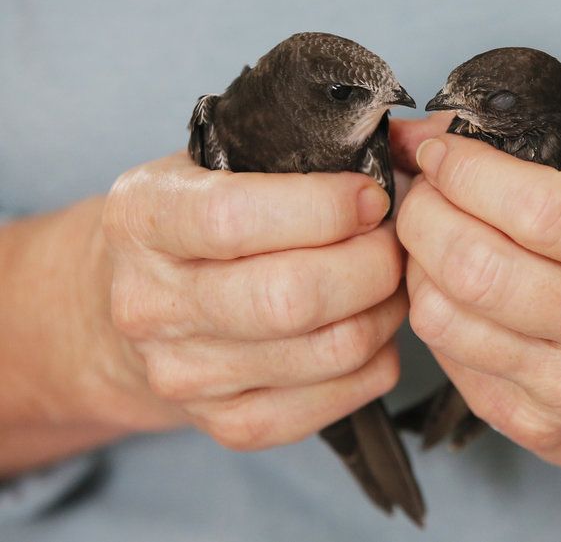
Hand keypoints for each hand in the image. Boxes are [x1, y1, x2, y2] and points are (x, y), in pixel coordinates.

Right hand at [101, 152, 404, 449]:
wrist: (141, 303)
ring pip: (332, 351)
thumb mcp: (217, 163)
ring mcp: (187, 375)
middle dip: (373, 262)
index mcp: (142, 218)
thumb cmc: (203, 219)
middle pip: (292, 298)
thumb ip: (290, 157)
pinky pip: (340, 399)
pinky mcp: (230, 424)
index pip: (234, 217)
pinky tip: (370, 325)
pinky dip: (379, 360)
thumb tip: (397, 159)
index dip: (325, 206)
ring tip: (388, 279)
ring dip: (386, 309)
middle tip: (392, 239)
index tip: (371, 196)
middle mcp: (151, 305)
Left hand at [396, 131, 560, 510]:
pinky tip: (452, 287)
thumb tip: (440, 130)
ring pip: (447, 320)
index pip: (541, 209)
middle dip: (424, 211)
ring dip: (415, 262)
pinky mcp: (540, 430)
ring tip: (430, 234)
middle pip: (479, 269)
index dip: (468, 170)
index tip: (438, 147)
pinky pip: (449, 360)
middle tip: (421, 187)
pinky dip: (434, 310)